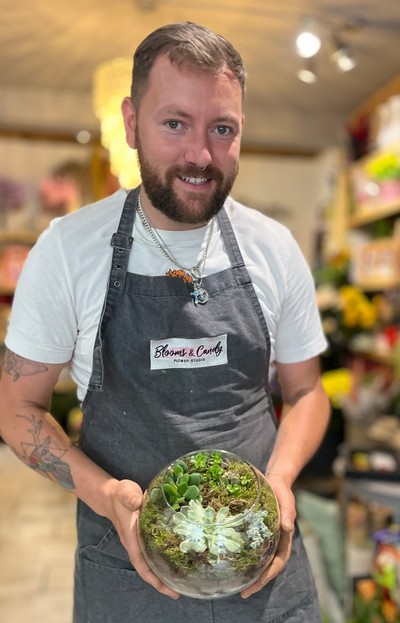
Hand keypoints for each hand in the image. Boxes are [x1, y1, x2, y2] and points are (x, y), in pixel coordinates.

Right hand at [108, 479, 179, 599]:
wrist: (112, 494)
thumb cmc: (120, 495)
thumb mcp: (125, 493)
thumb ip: (131, 498)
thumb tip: (138, 503)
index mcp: (132, 539)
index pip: (142, 565)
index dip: (154, 579)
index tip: (169, 590)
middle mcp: (135, 544)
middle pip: (148, 569)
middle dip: (162, 582)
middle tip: (180, 591)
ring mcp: (139, 541)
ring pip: (152, 562)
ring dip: (164, 571)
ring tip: (182, 579)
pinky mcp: (144, 534)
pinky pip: (154, 551)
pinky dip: (164, 557)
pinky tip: (177, 556)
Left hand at [241, 473, 294, 598]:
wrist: (275, 481)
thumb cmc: (282, 490)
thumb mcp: (286, 499)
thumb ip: (288, 512)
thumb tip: (288, 527)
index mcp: (284, 538)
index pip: (278, 562)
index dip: (268, 575)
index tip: (257, 584)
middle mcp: (275, 541)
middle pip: (268, 567)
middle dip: (257, 581)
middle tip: (243, 593)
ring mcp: (265, 538)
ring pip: (259, 560)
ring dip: (250, 573)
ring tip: (236, 584)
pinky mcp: (255, 532)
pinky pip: (250, 548)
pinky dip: (243, 557)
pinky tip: (231, 561)